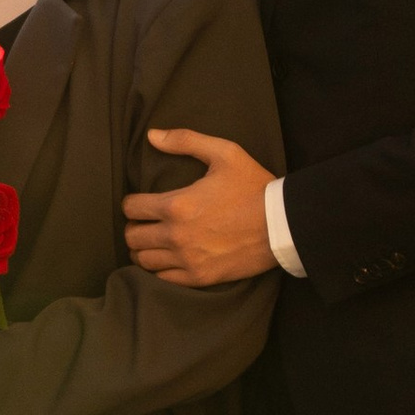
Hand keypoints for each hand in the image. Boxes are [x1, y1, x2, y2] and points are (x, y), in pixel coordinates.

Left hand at [122, 129, 275, 283]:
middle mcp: (176, 235)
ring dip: (143, 250)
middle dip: (134, 227)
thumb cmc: (254, 187)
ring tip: (152, 242)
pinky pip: (163, 279)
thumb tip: (152, 135)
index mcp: (177, 205)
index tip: (139, 202)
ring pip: (143, 260)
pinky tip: (166, 259)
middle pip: (132, 237)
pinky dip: (159, 269)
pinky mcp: (200, 278)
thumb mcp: (224, 153)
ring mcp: (187, 259)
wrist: (283, 225)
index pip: (131, 208)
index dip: (132, 203)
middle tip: (144, 223)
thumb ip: (185, 141)